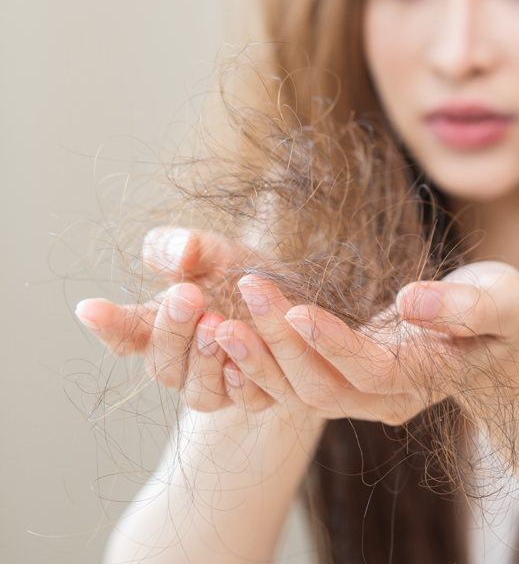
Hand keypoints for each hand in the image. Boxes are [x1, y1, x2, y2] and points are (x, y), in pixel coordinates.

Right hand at [74, 227, 267, 412]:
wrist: (299, 298)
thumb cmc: (247, 274)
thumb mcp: (218, 250)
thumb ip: (188, 246)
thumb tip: (179, 254)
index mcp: (162, 326)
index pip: (124, 334)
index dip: (107, 325)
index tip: (90, 308)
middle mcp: (184, 363)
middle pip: (161, 364)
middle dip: (171, 330)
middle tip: (187, 295)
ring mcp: (218, 385)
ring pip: (199, 392)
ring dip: (205, 359)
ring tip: (217, 322)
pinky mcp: (257, 396)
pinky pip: (245, 400)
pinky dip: (244, 383)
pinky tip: (247, 358)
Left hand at [218, 261, 518, 424]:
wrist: (489, 332)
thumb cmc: (500, 309)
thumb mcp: (501, 299)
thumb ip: (465, 306)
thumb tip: (411, 301)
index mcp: (425, 378)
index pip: (371, 370)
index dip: (332, 343)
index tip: (296, 307)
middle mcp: (386, 398)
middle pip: (324, 387)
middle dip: (282, 344)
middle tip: (248, 289)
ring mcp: (361, 394)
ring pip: (299, 393)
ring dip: (260, 359)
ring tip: (221, 319)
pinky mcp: (342, 378)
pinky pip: (292, 385)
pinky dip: (259, 365)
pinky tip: (229, 335)